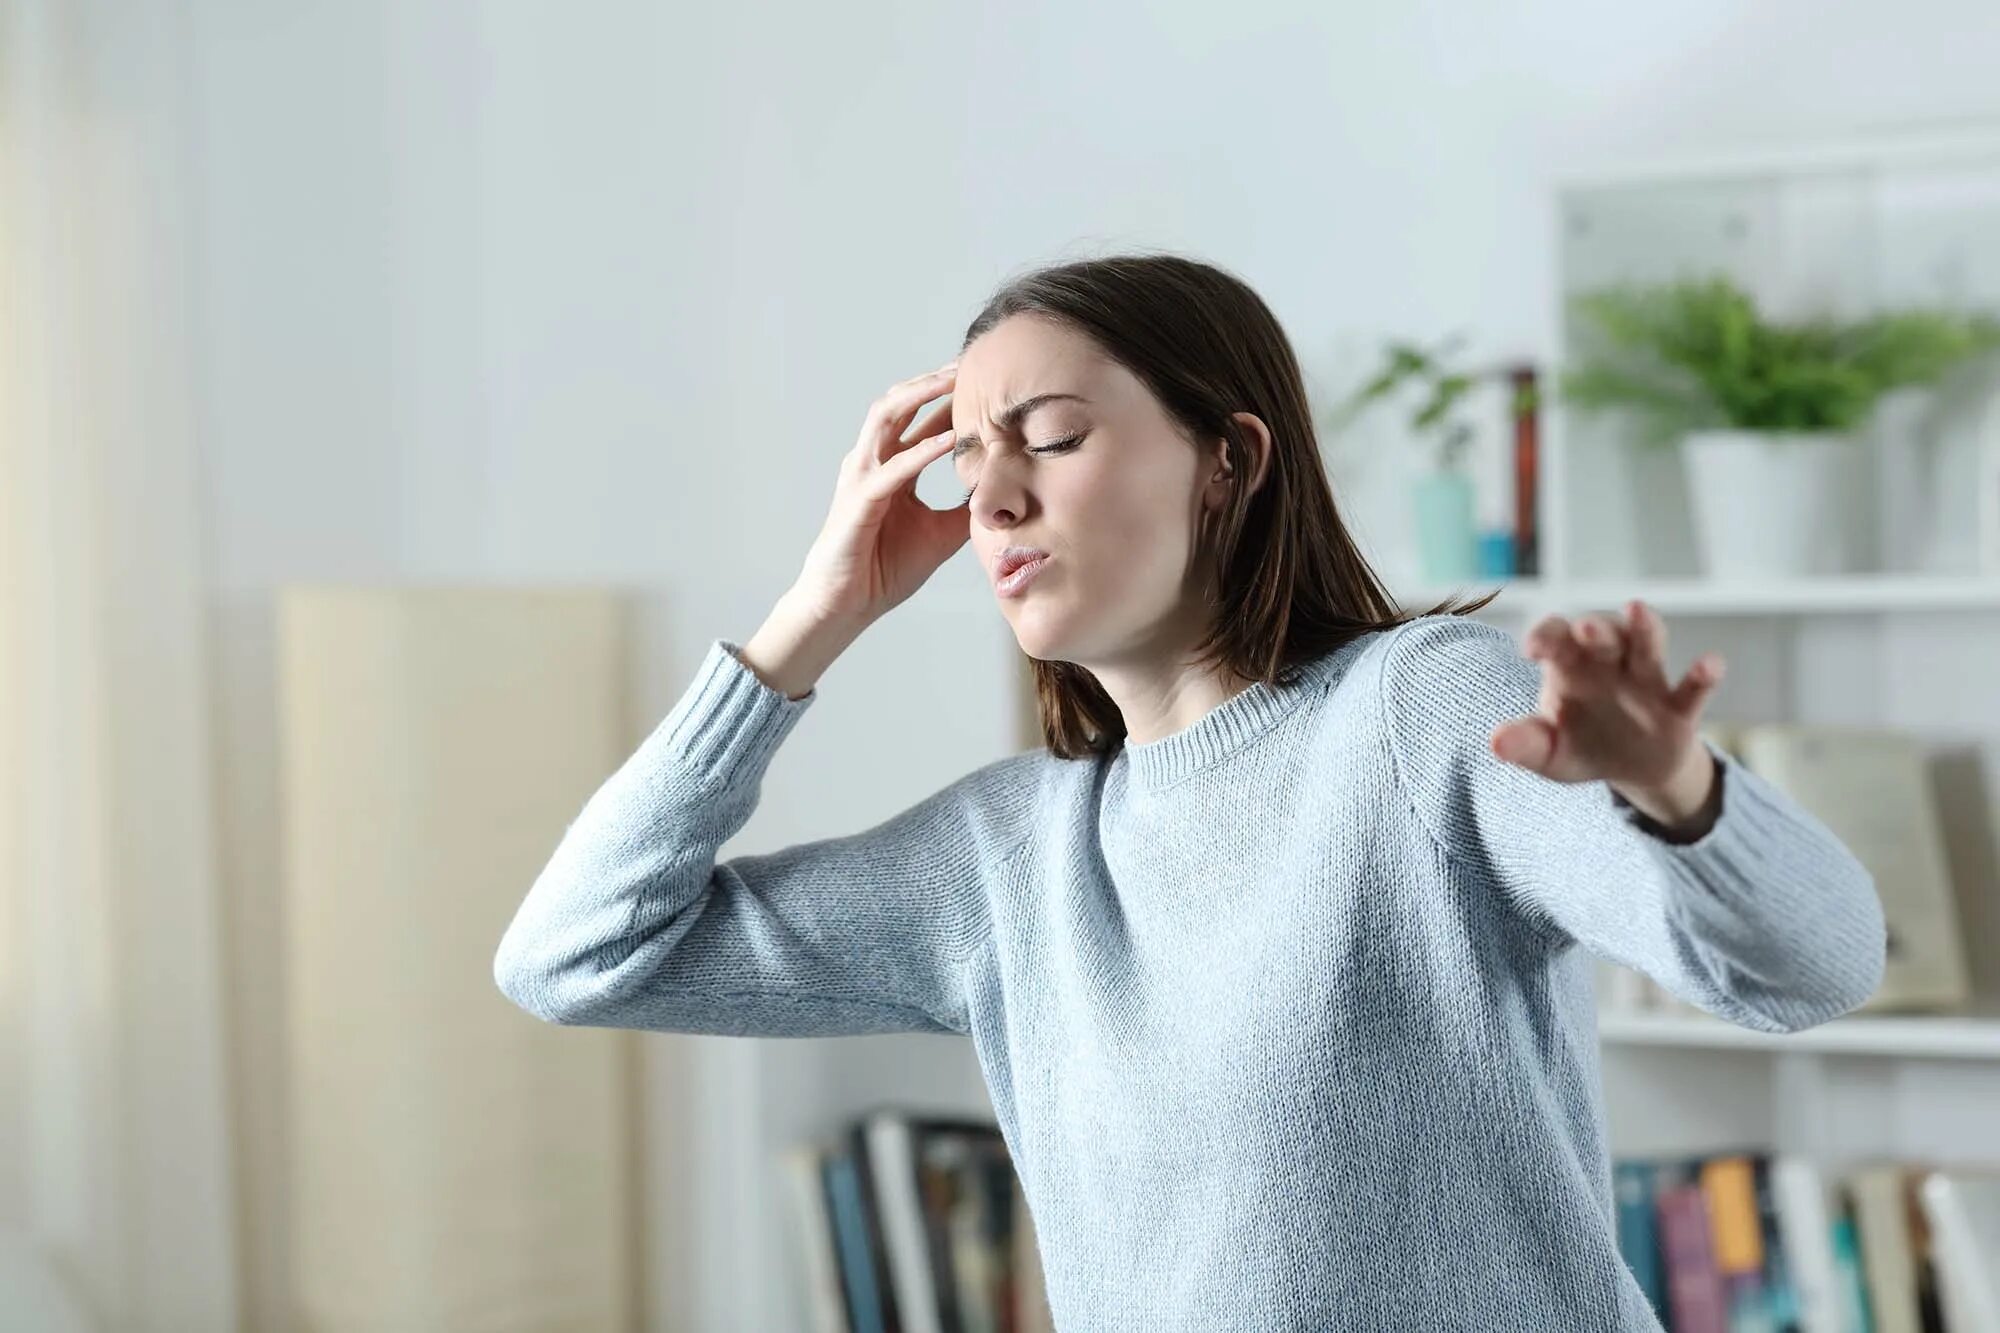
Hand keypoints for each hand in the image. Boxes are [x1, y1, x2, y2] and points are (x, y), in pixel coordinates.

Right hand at [788, 359, 968, 628]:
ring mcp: (861, 477)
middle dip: (932, 381)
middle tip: (969, 362)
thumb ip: (966, 509)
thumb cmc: (883, 569)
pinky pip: (892, 468)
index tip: (985, 381)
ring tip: (954, 380)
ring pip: (885, 418)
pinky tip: (950, 439)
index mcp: (892, 468)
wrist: (846, 605)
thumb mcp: (941, 534)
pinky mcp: (858, 501)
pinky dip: (921, 450)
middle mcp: (872, 463)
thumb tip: (1005, 497)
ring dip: (920, 396)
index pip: (920, 420)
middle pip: (899, 404)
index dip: (949, 399)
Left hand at [1491, 601, 1723, 800]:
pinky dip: (1702, 676)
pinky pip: (1693, 689)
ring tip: (1638, 610)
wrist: (1633, 771)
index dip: (1545, 636)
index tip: (1532, 650)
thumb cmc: (1583, 747)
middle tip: (1586, 629)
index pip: (1555, 638)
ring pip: (1648, 645)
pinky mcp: (1679, 709)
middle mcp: (1609, 664)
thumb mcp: (1549, 753)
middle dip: (1595, 630)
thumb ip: (1526, 744)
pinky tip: (1711, 664)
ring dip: (1645, 628)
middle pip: (1603, 634)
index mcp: (1570, 666)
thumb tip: (1495, 743)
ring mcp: (1646, 682)